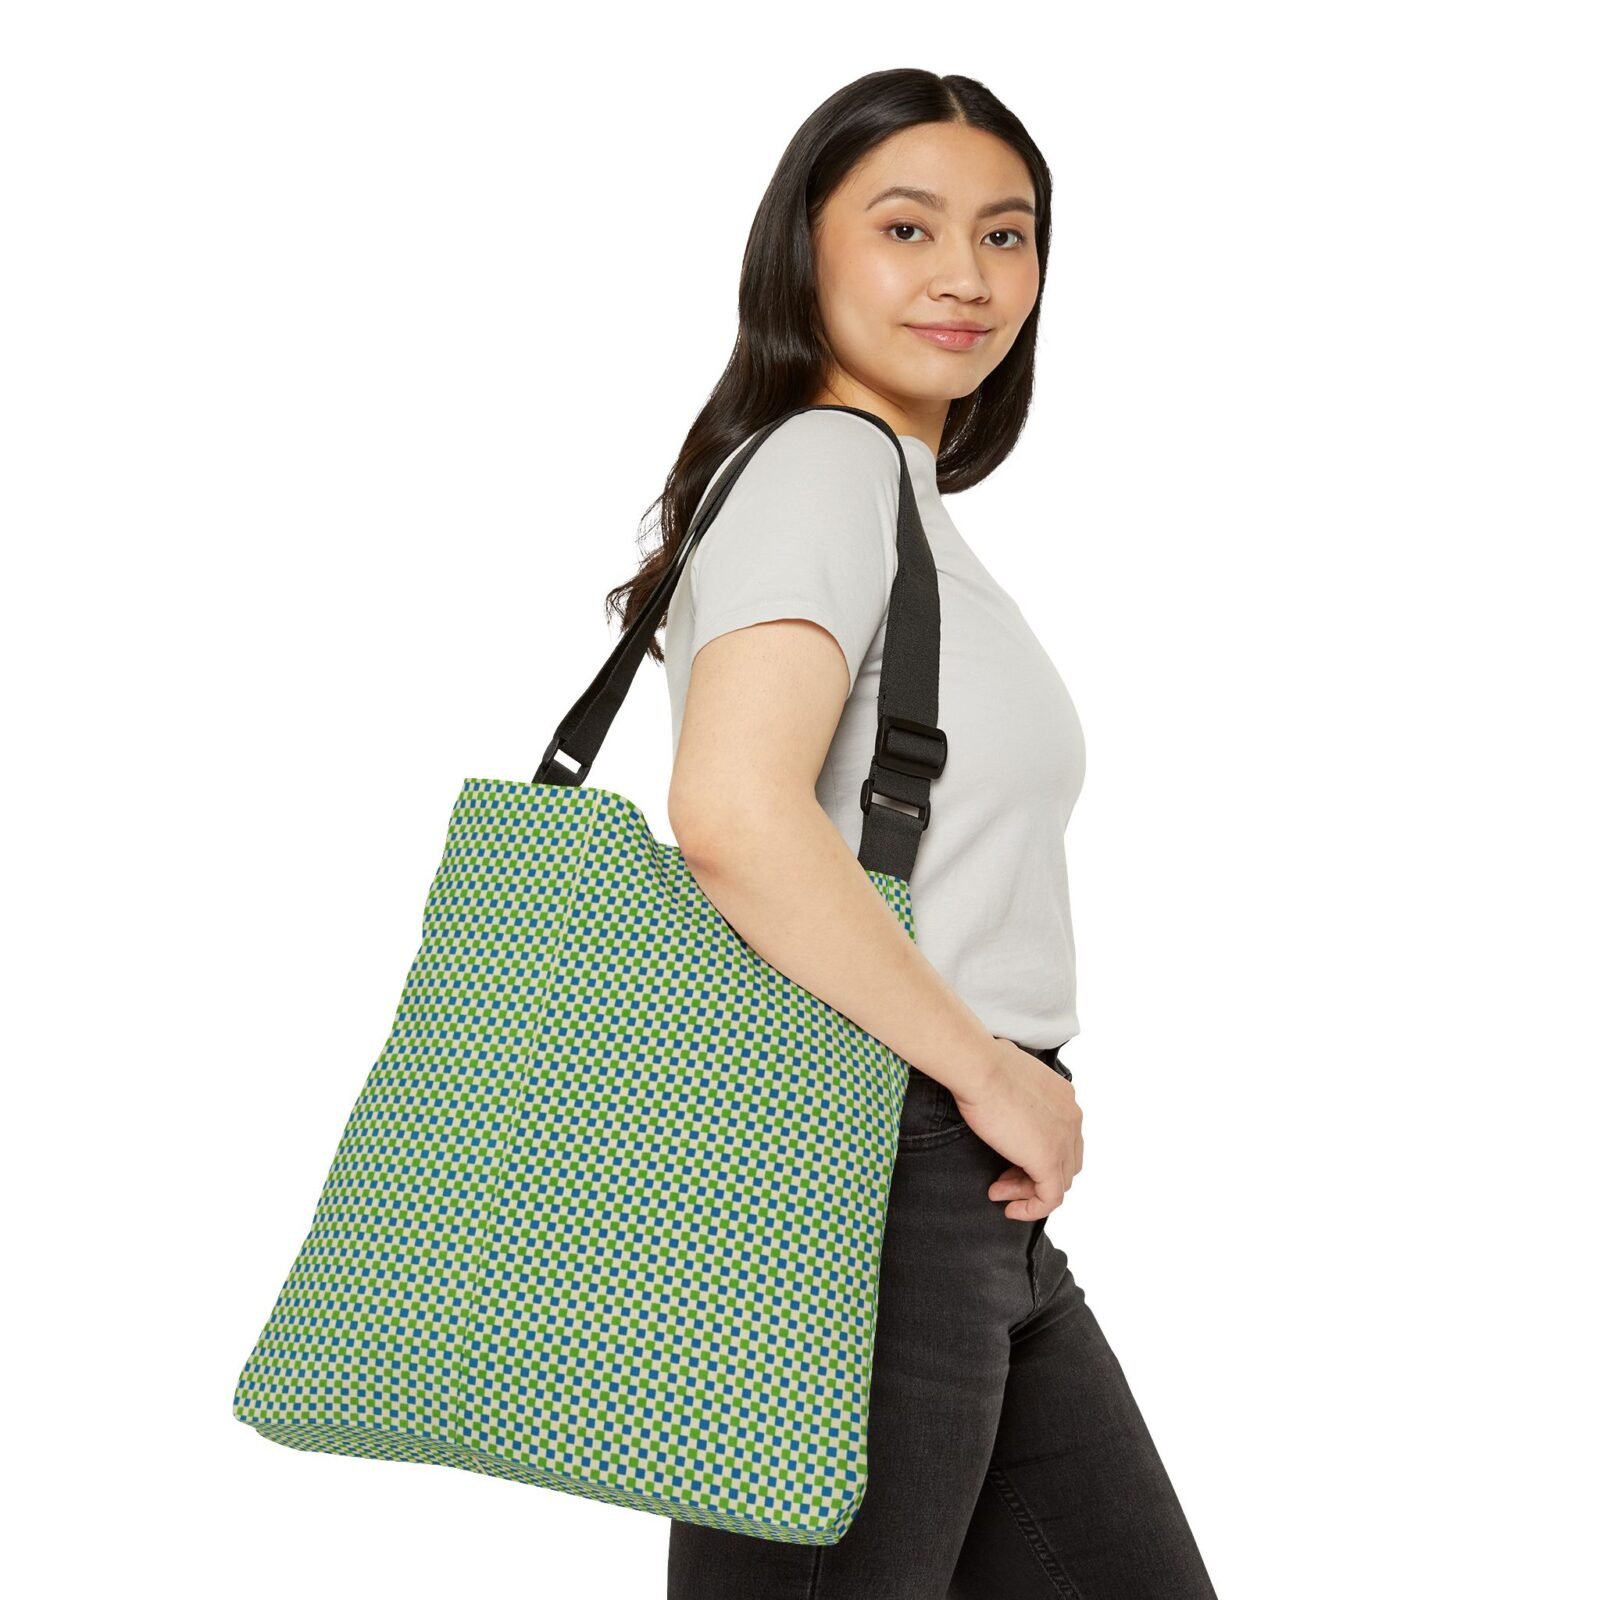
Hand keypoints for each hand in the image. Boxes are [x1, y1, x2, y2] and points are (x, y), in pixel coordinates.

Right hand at [953, 1038, 1083, 1221]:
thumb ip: (1016, 1091)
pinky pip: (1050, 1199)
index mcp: (1064, 1097)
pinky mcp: (1048, 1160)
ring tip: (999, 1192)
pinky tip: (1011, 1209)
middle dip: (1033, 1175)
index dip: (1036, 1154)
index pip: (1063, 1138)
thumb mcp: (1009, 1074)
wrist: (979, 1068)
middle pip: (1064, 1162)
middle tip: (1003, 1180)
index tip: (1008, 1160)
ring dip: (1027, 1192)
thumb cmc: (983, 1064)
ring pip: (1057, 1182)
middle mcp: (1071, 1118)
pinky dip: (1032, 1209)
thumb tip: (1001, 1096)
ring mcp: (1063, 1140)